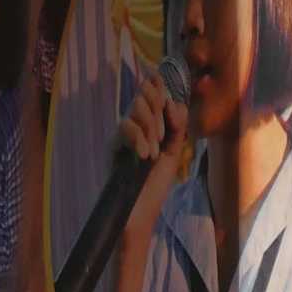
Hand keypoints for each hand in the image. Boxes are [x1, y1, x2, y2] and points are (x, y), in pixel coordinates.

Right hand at [116, 66, 187, 237]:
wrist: (139, 213)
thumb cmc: (154, 188)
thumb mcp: (173, 155)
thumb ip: (177, 128)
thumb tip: (174, 102)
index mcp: (150, 128)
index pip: (152, 97)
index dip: (158, 86)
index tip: (161, 78)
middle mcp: (135, 127)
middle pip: (143, 97)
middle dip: (157, 112)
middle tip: (161, 138)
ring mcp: (122, 135)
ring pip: (135, 108)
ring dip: (150, 127)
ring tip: (153, 153)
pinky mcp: (113, 145)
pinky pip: (125, 126)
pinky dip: (138, 138)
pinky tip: (144, 155)